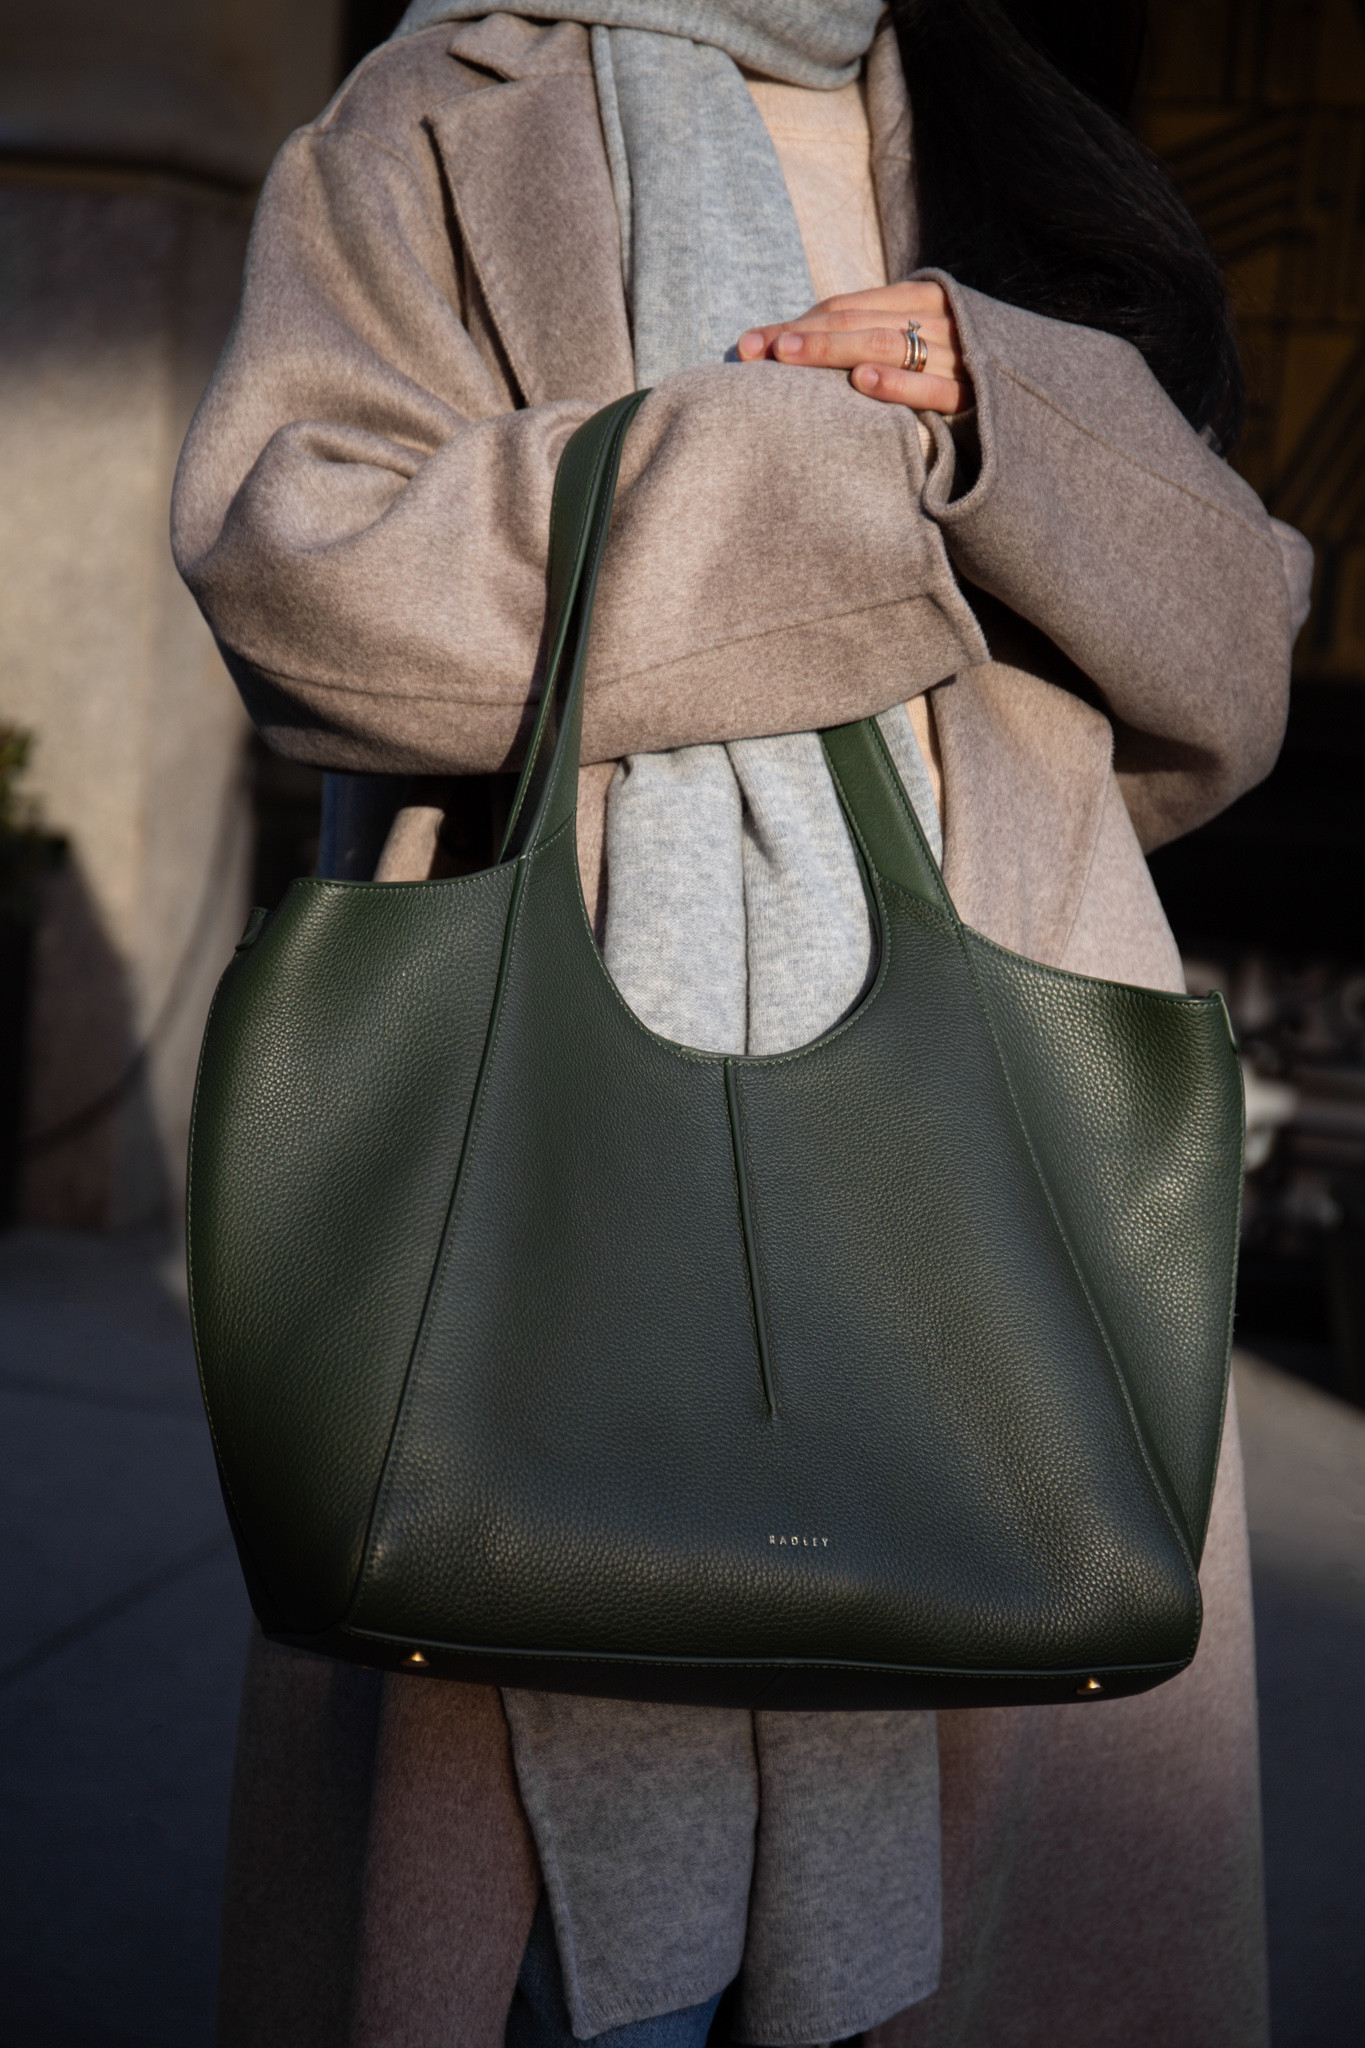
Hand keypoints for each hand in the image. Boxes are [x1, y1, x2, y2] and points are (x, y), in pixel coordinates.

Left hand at [736, 281, 970, 415]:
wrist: (1045, 403)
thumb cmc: (966, 374)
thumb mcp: (925, 341)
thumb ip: (877, 334)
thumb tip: (802, 343)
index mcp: (924, 299)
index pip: (846, 305)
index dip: (797, 321)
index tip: (751, 345)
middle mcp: (939, 320)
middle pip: (856, 322)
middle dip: (801, 336)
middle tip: (754, 353)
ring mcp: (958, 357)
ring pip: (885, 347)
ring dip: (833, 350)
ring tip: (788, 357)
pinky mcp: (976, 399)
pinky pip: (932, 390)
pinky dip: (897, 384)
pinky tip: (862, 382)